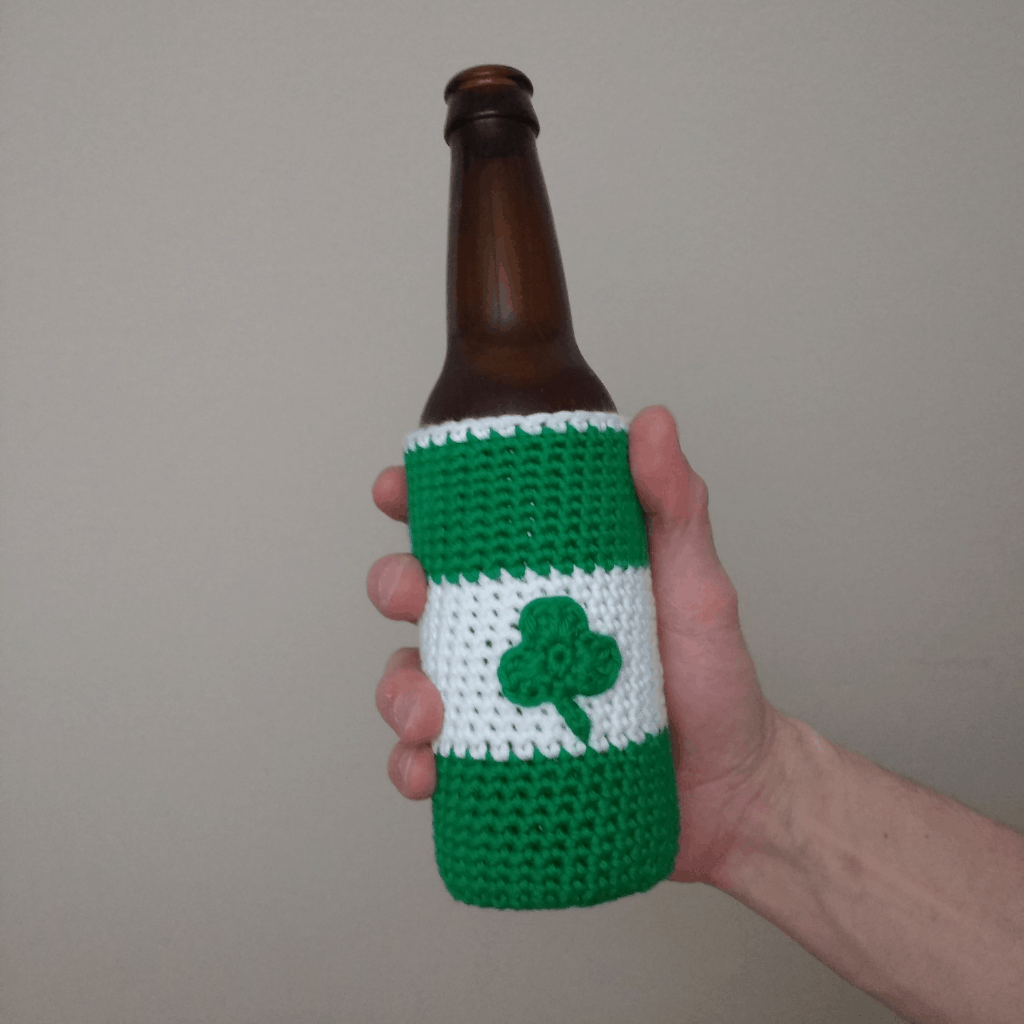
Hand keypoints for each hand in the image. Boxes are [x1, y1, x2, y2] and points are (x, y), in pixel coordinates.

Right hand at [367, 406, 781, 883]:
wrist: (729, 787)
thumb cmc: (710, 677)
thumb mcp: (697, 582)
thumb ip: (674, 505)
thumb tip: (654, 421)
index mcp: (544, 579)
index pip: (467, 531)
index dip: (416, 503)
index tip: (395, 492)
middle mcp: (509, 633)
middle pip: (419, 595)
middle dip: (394, 586)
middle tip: (410, 595)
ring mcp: (498, 698)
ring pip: (409, 679)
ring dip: (398, 690)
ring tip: (427, 715)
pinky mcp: (496, 760)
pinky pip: (430, 759)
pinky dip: (411, 765)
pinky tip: (426, 772)